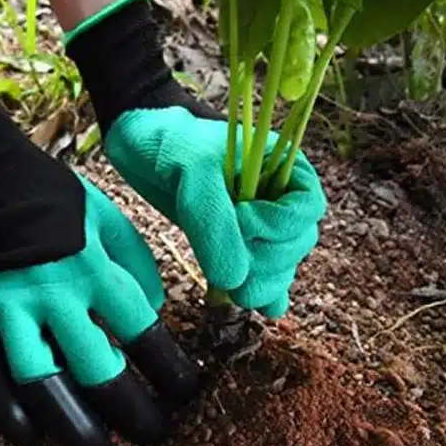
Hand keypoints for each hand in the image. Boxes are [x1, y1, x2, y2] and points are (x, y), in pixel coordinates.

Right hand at [0, 86, 198, 445]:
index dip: (169, 367)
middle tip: (155, 434)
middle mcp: (55, 293)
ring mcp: (10, 306)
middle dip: (132, 409)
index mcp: (96, 268)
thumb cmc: (64, 203)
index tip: (187, 392)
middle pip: (97, 367)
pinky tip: (28, 436)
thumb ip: (138, 268)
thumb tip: (151, 314)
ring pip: (40, 379)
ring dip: (72, 423)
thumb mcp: (114, 222)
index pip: (142, 330)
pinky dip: (0, 408)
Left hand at [67, 0, 326, 317]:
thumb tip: (235, 280)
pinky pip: (261, 270)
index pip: (305, 209)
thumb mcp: (192, 171)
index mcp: (281, 166)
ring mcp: (256, 220)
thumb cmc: (169, 142)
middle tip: (234, 272)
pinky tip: (257, 305)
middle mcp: (275, 195)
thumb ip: (214, 221)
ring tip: (241, 297)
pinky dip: (261, 289)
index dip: (279, 224)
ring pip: (281, 262)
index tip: (241, 218)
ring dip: (265, 283)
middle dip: (270, 263)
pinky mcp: (235, 240)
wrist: (140, 141)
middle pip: (296, 243)